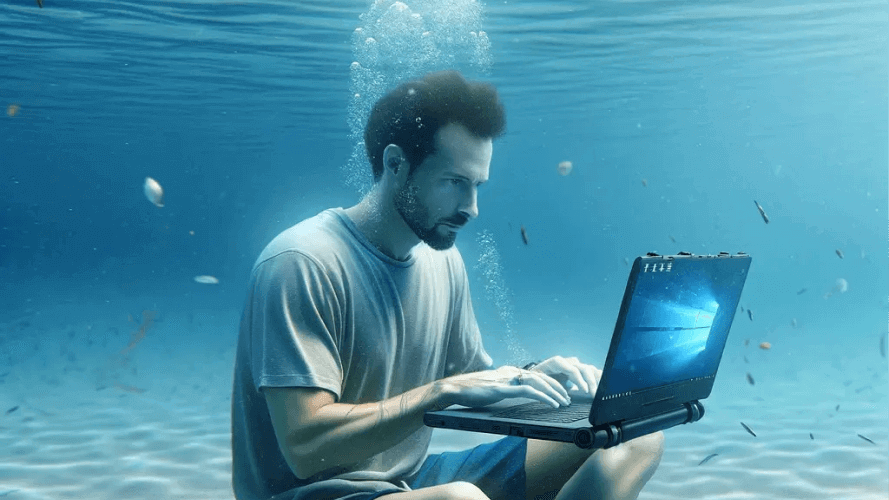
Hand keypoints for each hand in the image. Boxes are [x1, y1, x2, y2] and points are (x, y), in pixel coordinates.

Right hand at [438, 366, 571, 408]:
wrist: (452, 388)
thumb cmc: (470, 391)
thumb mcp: (492, 388)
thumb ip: (504, 388)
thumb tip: (513, 393)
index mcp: (508, 372)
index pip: (535, 375)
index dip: (550, 382)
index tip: (561, 390)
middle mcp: (510, 372)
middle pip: (541, 376)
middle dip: (557, 386)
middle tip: (569, 397)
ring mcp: (506, 379)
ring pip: (538, 382)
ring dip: (554, 392)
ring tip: (565, 401)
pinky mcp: (502, 389)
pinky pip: (528, 391)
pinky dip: (543, 397)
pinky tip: (552, 403)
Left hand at [529, 356, 600, 397]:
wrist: (538, 373)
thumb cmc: (537, 378)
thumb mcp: (539, 382)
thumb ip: (547, 387)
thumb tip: (555, 397)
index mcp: (557, 363)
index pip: (572, 369)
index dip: (580, 380)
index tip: (584, 391)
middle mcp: (568, 362)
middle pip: (584, 369)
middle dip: (590, 382)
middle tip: (593, 394)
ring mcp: (575, 365)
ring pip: (589, 369)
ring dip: (596, 380)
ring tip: (601, 391)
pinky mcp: (580, 371)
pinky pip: (591, 372)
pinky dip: (598, 378)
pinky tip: (604, 385)